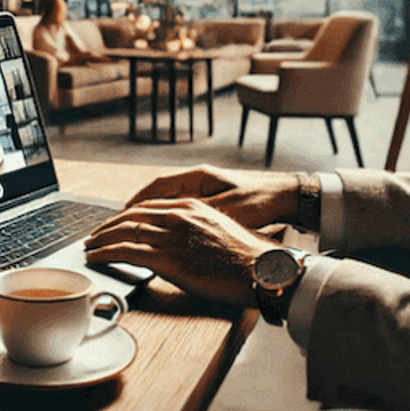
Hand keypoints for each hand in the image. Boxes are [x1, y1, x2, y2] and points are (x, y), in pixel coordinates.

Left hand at [85, 198, 279, 305]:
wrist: (260, 270)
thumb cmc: (245, 257)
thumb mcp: (218, 229)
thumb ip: (195, 228)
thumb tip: (182, 239)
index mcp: (189, 206)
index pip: (146, 206)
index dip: (125, 215)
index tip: (114, 223)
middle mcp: (176, 215)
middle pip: (129, 217)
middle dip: (107, 226)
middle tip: (95, 235)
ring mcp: (170, 236)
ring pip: (123, 232)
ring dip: (101, 240)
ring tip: (90, 247)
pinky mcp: (166, 258)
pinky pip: (125, 252)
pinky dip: (105, 254)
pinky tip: (96, 258)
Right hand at [126, 164, 301, 229]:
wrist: (287, 197)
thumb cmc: (260, 201)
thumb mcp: (227, 210)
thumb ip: (199, 217)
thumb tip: (172, 226)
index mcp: (199, 177)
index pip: (158, 186)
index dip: (138, 202)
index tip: (123, 215)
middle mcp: (199, 180)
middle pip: (159, 193)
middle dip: (139, 210)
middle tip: (122, 226)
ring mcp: (206, 189)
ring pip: (170, 201)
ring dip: (154, 215)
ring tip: (137, 231)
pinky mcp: (214, 200)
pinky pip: (183, 208)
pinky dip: (170, 219)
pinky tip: (166, 233)